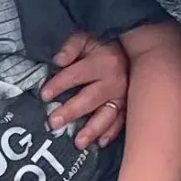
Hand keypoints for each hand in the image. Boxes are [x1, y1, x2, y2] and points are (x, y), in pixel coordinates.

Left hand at [43, 30, 128, 150]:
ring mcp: (123, 96)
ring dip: (92, 130)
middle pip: (89, 99)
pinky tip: (100, 142)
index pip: (76, 75)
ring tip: (78, 143)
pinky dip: (111, 133)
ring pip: (107, 115)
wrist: (136, 48)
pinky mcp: (129, 105)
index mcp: (102, 62)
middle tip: (54, 123)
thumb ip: (71, 46)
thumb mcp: (86, 38)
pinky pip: (121, 122)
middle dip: (71, 112)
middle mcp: (114, 81)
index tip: (44, 96)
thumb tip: (58, 60)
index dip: (59, 85)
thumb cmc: (103, 45)